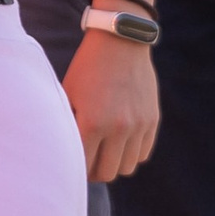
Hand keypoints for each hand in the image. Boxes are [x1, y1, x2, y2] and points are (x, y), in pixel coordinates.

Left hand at [64, 29, 159, 183]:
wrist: (120, 42)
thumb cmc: (86, 68)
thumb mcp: (68, 94)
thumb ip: (66, 126)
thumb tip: (62, 154)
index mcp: (92, 122)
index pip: (84, 166)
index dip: (75, 170)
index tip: (71, 164)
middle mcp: (118, 127)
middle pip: (107, 173)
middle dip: (94, 172)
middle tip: (88, 161)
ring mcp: (138, 125)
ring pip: (126, 167)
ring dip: (113, 164)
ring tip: (104, 152)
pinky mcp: (152, 120)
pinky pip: (142, 153)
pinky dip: (130, 153)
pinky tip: (119, 142)